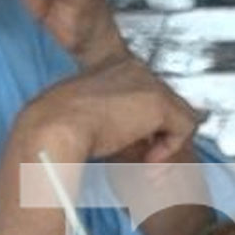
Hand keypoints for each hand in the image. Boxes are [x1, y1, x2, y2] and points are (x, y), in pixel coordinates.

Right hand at [0, 58, 202, 234]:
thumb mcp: (83, 119)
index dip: (142, 123)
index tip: (131, 148)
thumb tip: (129, 135)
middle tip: (142, 163)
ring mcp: (148, 82)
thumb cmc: (56, 129)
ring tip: (145, 168)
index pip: (141, 93)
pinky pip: (184, 127)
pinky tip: (149, 165)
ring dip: (164, 145)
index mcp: (112, 66)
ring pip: (176, 116)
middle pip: (162, 103)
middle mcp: (133, 66)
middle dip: (156, 134)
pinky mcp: (159, 102)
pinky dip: (170, 150)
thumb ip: (106, 118)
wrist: (51, 129)